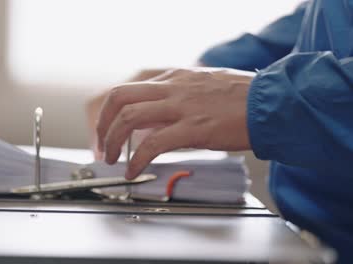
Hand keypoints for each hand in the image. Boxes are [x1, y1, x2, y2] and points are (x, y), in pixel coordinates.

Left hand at [96, 67, 254, 178]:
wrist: (271, 102)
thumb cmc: (243, 97)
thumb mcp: (204, 87)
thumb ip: (178, 97)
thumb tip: (160, 116)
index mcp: (175, 77)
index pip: (130, 87)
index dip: (113, 109)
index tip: (109, 126)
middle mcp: (173, 87)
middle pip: (120, 97)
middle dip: (103, 122)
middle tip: (102, 142)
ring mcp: (181, 106)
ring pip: (129, 117)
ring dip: (112, 140)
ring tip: (111, 158)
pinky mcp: (193, 128)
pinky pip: (152, 144)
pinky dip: (136, 159)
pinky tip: (133, 170)